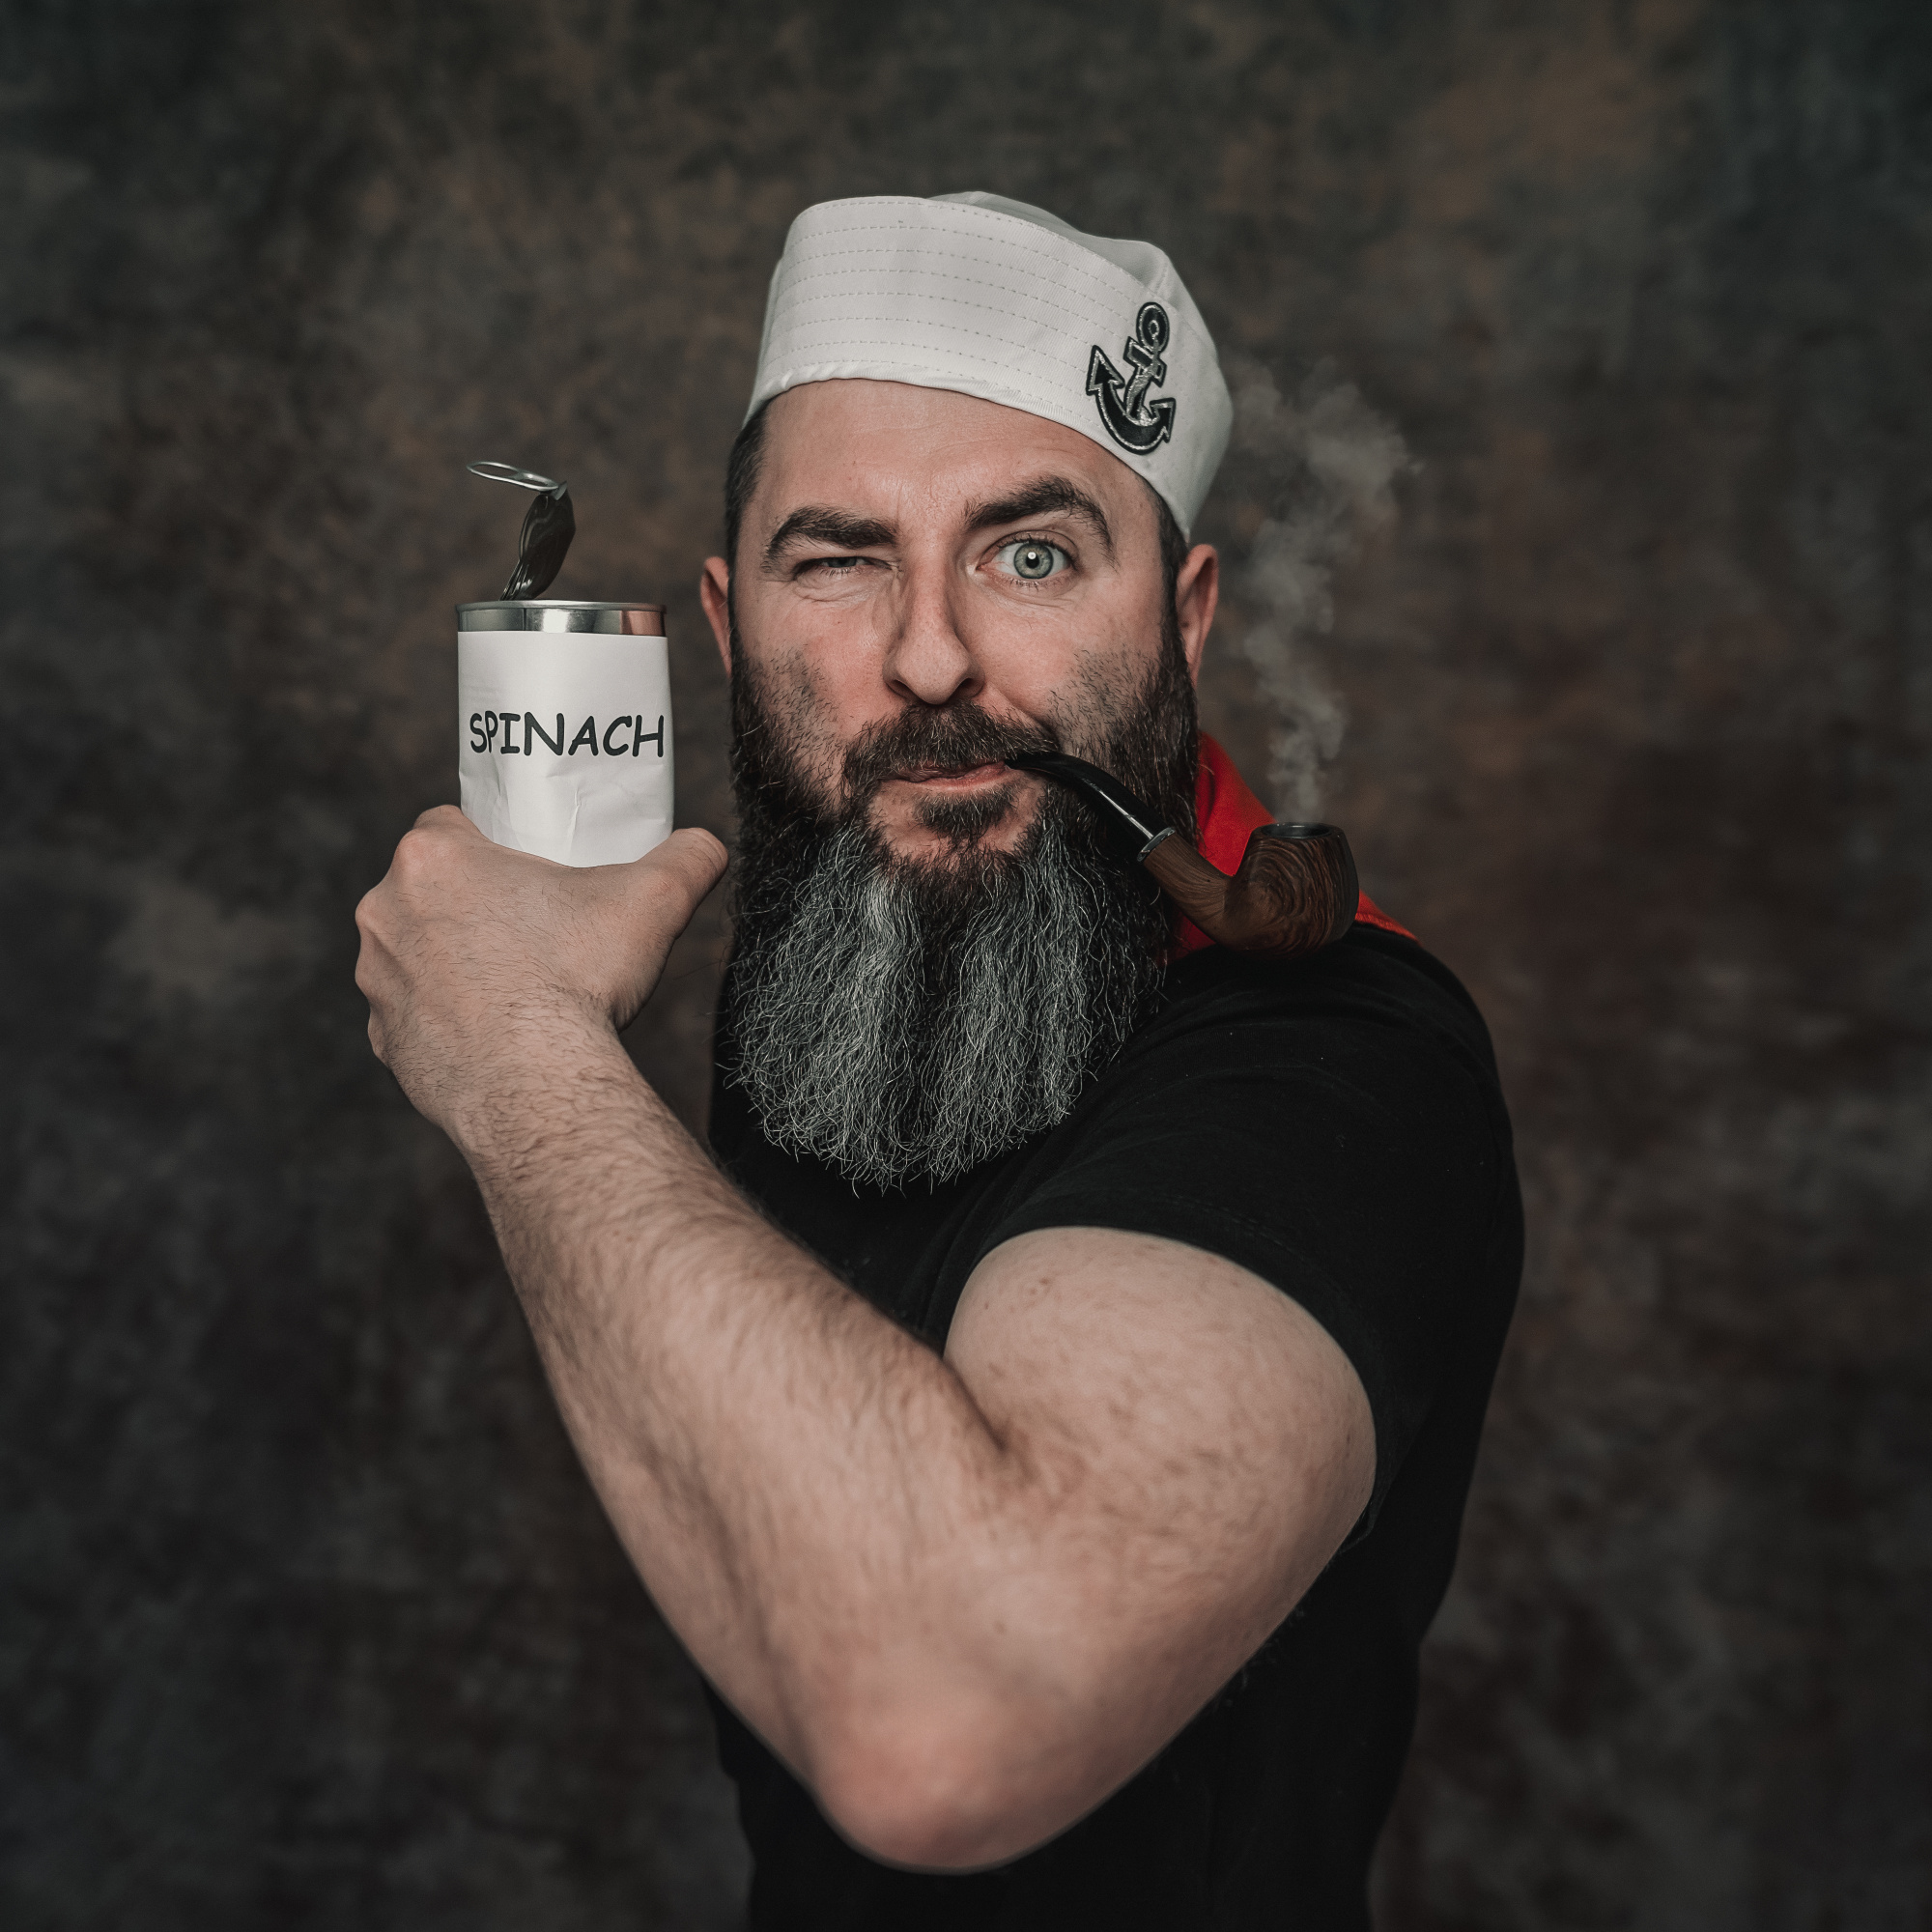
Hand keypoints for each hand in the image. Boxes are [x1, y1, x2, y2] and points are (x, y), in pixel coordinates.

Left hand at [354, 806, 727, 1141]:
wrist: (536, 1087)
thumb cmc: (578, 982)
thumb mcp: (654, 901)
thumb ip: (687, 858)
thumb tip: (708, 845)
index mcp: (433, 859)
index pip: (447, 823)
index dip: (489, 840)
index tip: (526, 868)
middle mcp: (385, 911)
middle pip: (430, 889)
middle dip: (473, 902)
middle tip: (532, 928)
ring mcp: (376, 979)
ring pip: (416, 952)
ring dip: (454, 961)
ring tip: (517, 985)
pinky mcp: (382, 1039)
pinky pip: (413, 1016)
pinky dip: (446, 1021)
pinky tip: (495, 1034)